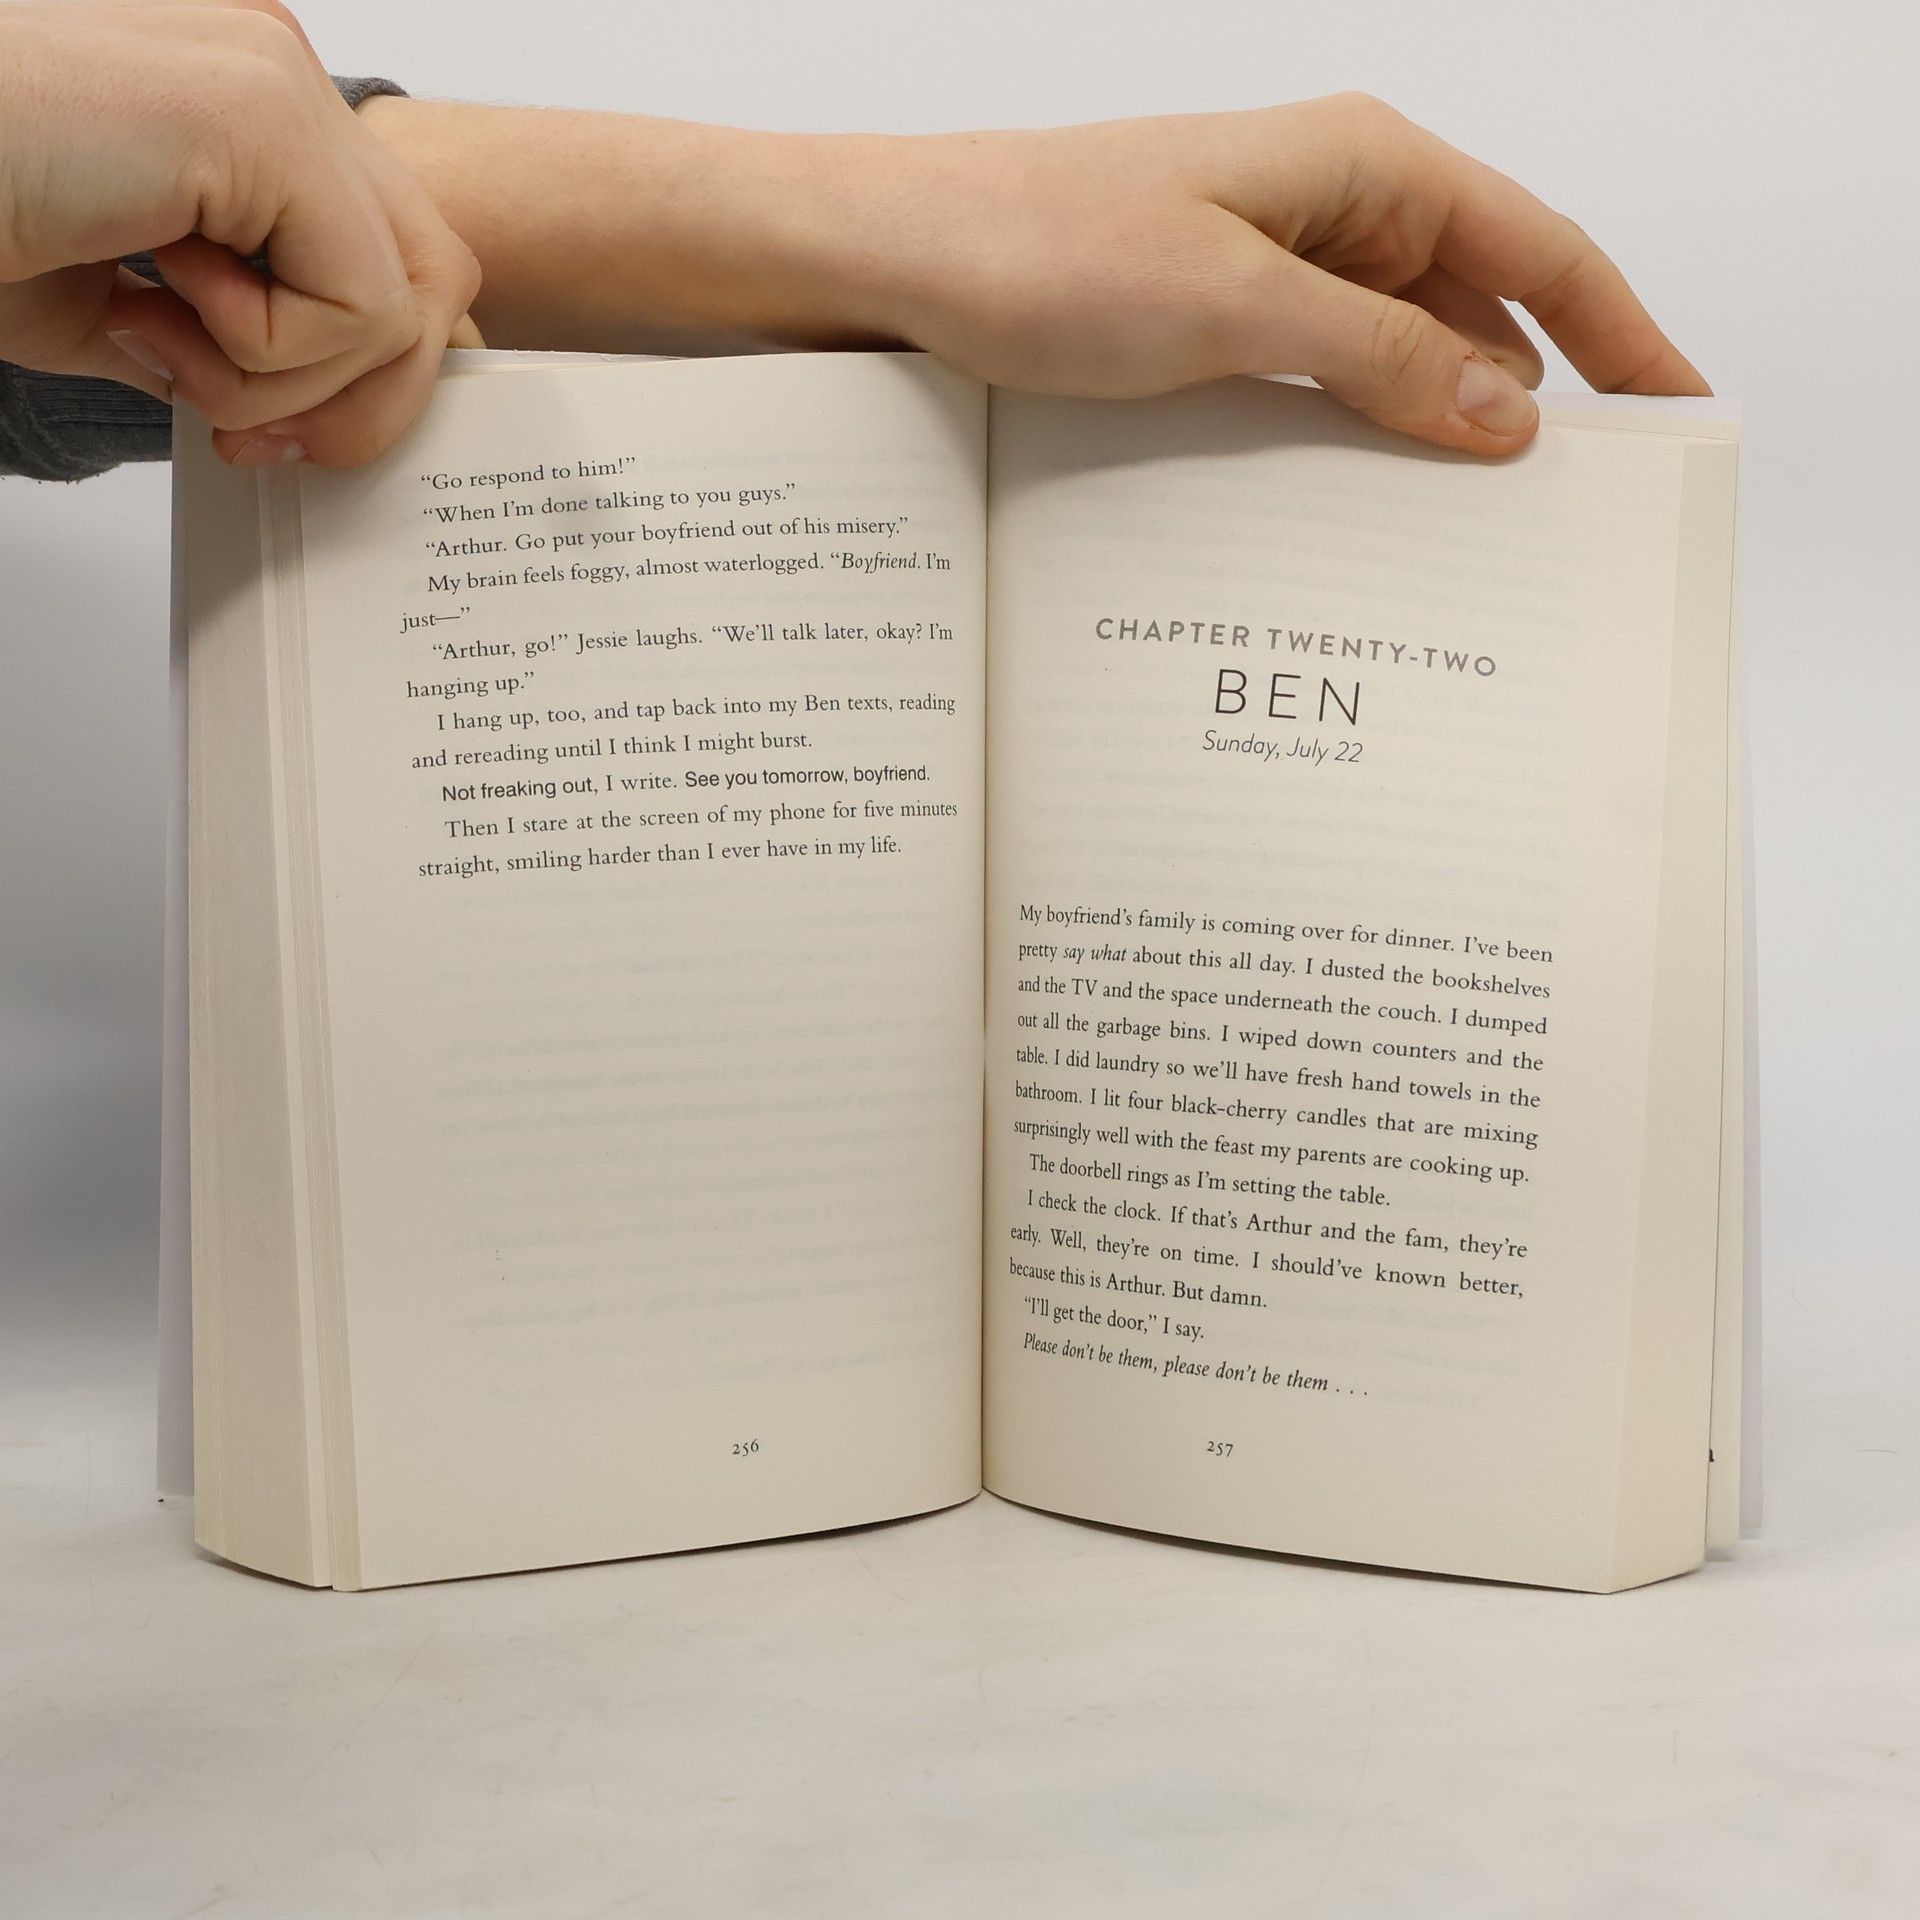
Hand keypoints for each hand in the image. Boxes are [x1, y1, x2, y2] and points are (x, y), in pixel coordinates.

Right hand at [0, 0, 479, 464]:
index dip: (365, 371)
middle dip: (359, 397)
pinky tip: (149, 295)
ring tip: (154, 333)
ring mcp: (275, 82)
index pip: (398, 254)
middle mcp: (276, 74)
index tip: (268, 430)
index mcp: (250, 105)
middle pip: (436, 281)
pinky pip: (353, 305)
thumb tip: (301, 410)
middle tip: (247, 432)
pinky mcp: (262, 114)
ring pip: (399, 306)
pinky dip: (256, 352)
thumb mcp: (128, 307)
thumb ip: (235, 343)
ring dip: (280, 378)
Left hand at [833, 95, 1708, 453]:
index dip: (1623, 333)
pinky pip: (1314, 386)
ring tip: (1470, 538)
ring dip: (1428, 435)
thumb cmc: (1041, 246)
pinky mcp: (1207, 324)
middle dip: (1528, 404)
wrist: (888, 262)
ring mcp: (1265, 270)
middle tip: (1571, 518)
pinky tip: (1356, 513)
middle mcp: (1327, 210)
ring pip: (1393, 358)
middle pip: (1476, 309)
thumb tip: (1508, 411)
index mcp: (1363, 167)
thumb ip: (1383, 359)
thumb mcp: (1238, 307)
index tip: (1679, 416)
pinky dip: (1347, 442)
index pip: (1541, 250)